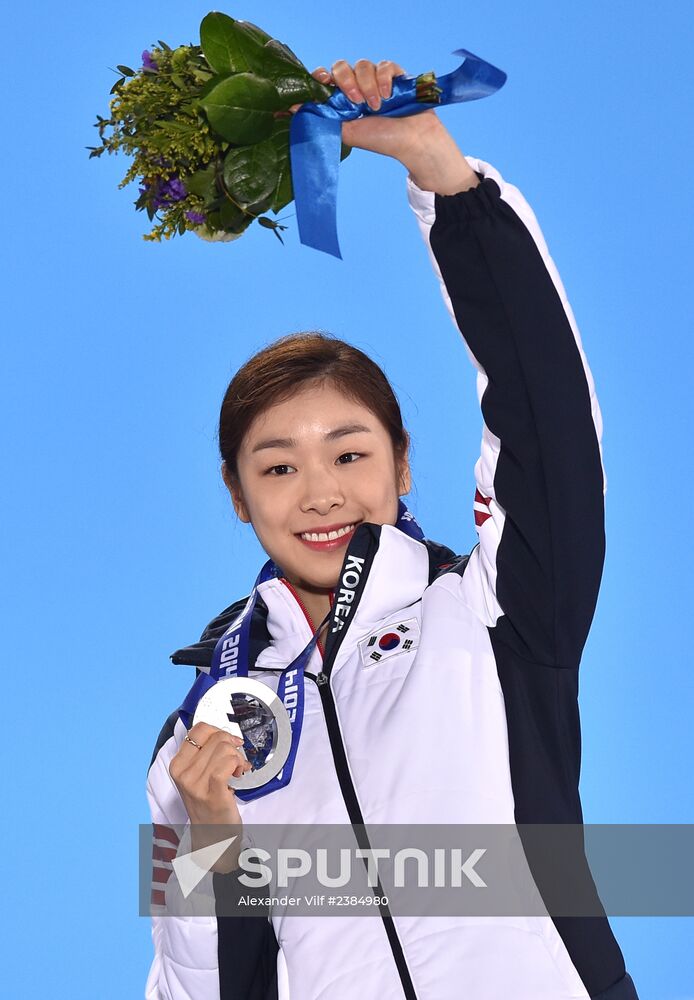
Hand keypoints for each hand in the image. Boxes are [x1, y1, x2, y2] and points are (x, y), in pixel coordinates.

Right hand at [169, 722, 250, 872]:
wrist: (213, 837)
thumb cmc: (209, 804)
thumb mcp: (197, 777)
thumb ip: (203, 754)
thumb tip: (222, 733)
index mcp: (177, 765)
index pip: (198, 730)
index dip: (218, 732)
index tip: (227, 743)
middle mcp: (183, 773)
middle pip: (216, 737)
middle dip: (232, 745)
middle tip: (235, 760)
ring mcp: (196, 784)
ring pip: (224, 748)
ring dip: (237, 757)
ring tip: (237, 770)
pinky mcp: (212, 792)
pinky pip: (228, 763)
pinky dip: (238, 764)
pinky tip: (239, 774)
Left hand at [291, 58, 479, 194]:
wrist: (412, 142)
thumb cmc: (381, 140)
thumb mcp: (346, 132)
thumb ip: (323, 119)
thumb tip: (291, 109)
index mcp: (343, 99)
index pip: (326, 78)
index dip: (320, 77)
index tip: (322, 83)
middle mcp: (357, 86)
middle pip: (340, 66)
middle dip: (345, 80)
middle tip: (355, 101)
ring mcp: (376, 78)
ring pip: (362, 64)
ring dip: (366, 85)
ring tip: (376, 106)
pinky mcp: (394, 74)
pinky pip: (383, 64)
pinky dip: (384, 78)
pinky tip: (388, 96)